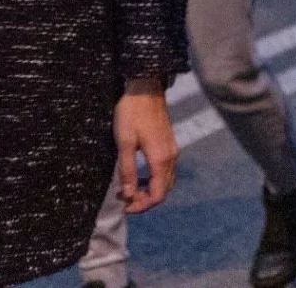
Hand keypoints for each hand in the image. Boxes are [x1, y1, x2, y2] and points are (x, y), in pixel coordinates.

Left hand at [115, 87, 176, 214]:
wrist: (145, 88)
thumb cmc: (132, 114)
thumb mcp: (124, 143)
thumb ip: (127, 171)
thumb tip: (127, 195)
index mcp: (161, 159)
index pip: (158, 195)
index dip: (141, 206)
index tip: (124, 206)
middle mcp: (171, 157)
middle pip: (164, 190)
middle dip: (144, 200)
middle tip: (123, 199)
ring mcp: (172, 150)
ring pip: (166, 181)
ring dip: (148, 190)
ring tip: (127, 189)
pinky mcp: (169, 144)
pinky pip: (165, 170)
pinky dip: (152, 179)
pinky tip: (137, 175)